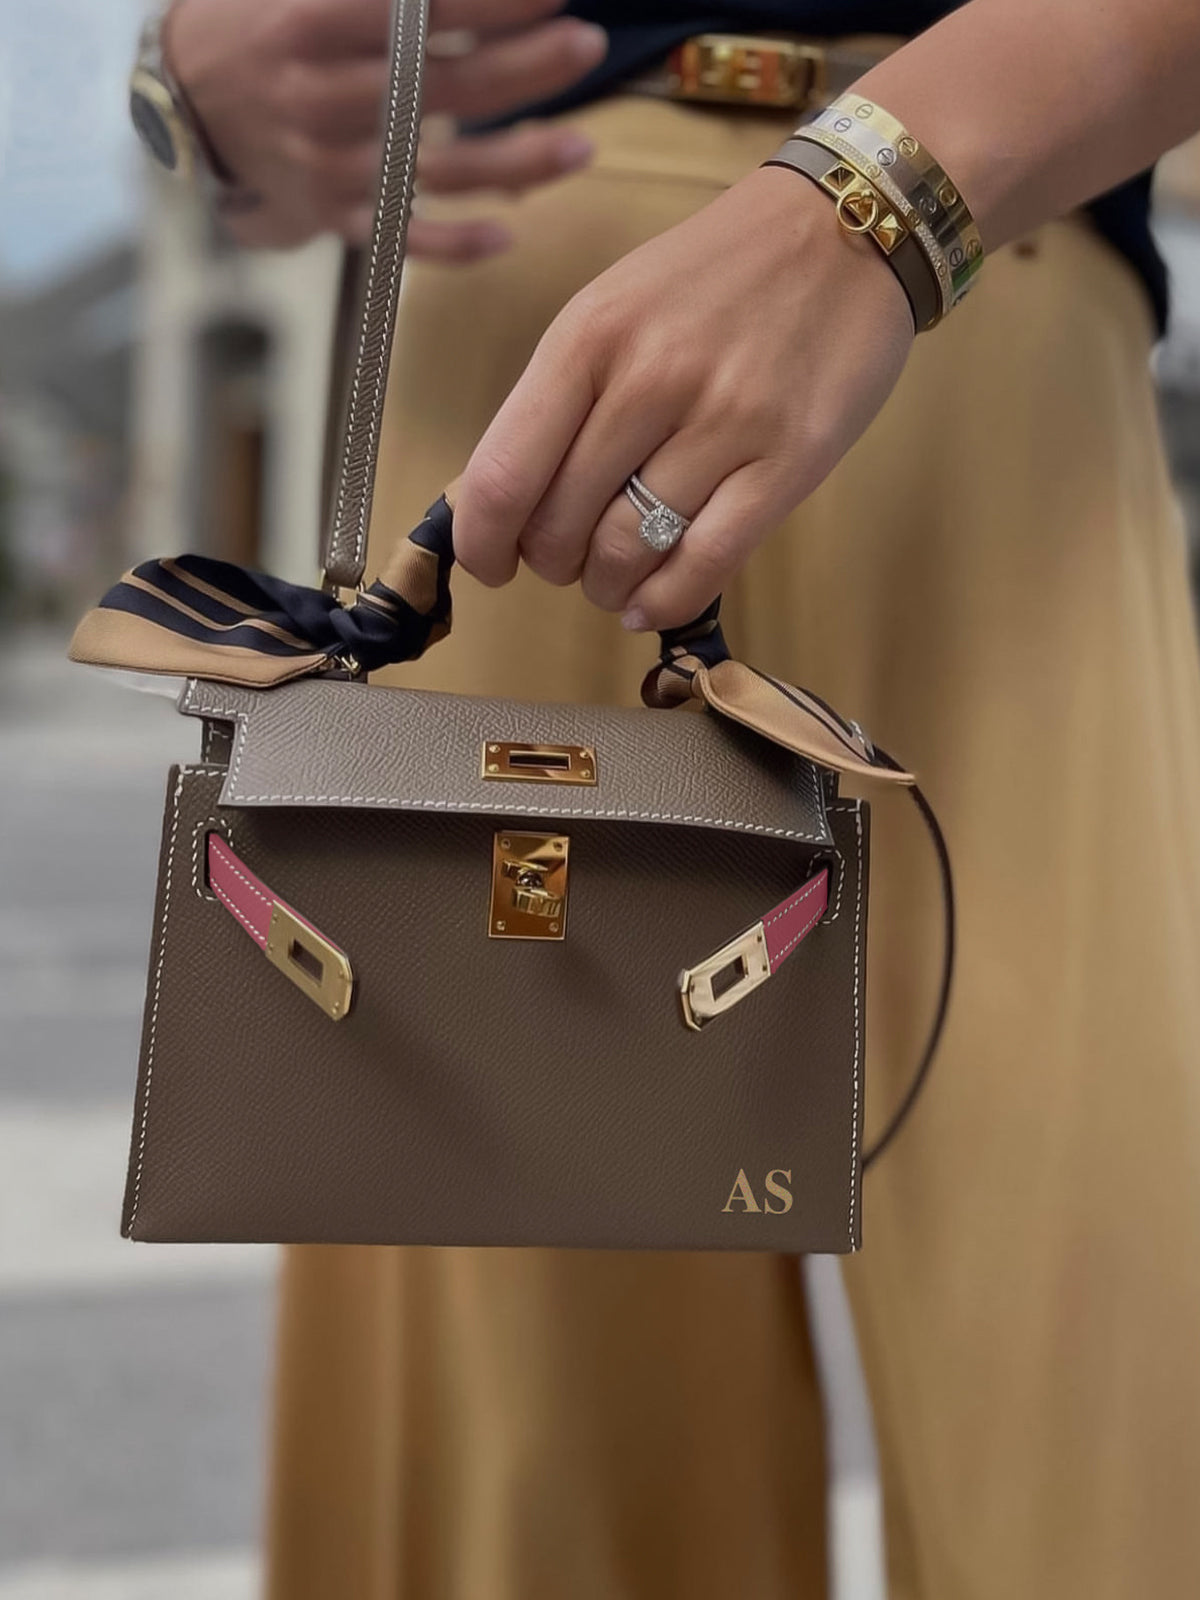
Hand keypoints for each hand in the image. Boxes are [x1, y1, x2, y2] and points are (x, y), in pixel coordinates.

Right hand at [165, 0, 607, 254]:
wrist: (180, 100)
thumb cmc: (257, 21)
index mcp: (307, 22)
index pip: (414, 9)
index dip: (487, 3)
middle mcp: (318, 98)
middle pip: (436, 88)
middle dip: (520, 69)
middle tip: (586, 46)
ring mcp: (327, 166)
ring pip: (432, 171)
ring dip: (512, 164)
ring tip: (581, 147)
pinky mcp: (331, 215)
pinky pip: (399, 239)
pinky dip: (452, 244)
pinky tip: (506, 233)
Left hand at [454, 167, 915, 630]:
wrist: (848, 227)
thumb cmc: (716, 276)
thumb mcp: (614, 307)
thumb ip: (561, 398)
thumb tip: (504, 502)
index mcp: (589, 336)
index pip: (504, 473)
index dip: (482, 542)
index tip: (489, 564)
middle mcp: (650, 378)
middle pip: (561, 525)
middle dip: (552, 564)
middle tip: (568, 560)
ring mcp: (725, 422)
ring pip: (627, 551)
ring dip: (605, 584)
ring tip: (611, 577)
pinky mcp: (790, 461)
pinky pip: (705, 563)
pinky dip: (664, 599)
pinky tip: (648, 602)